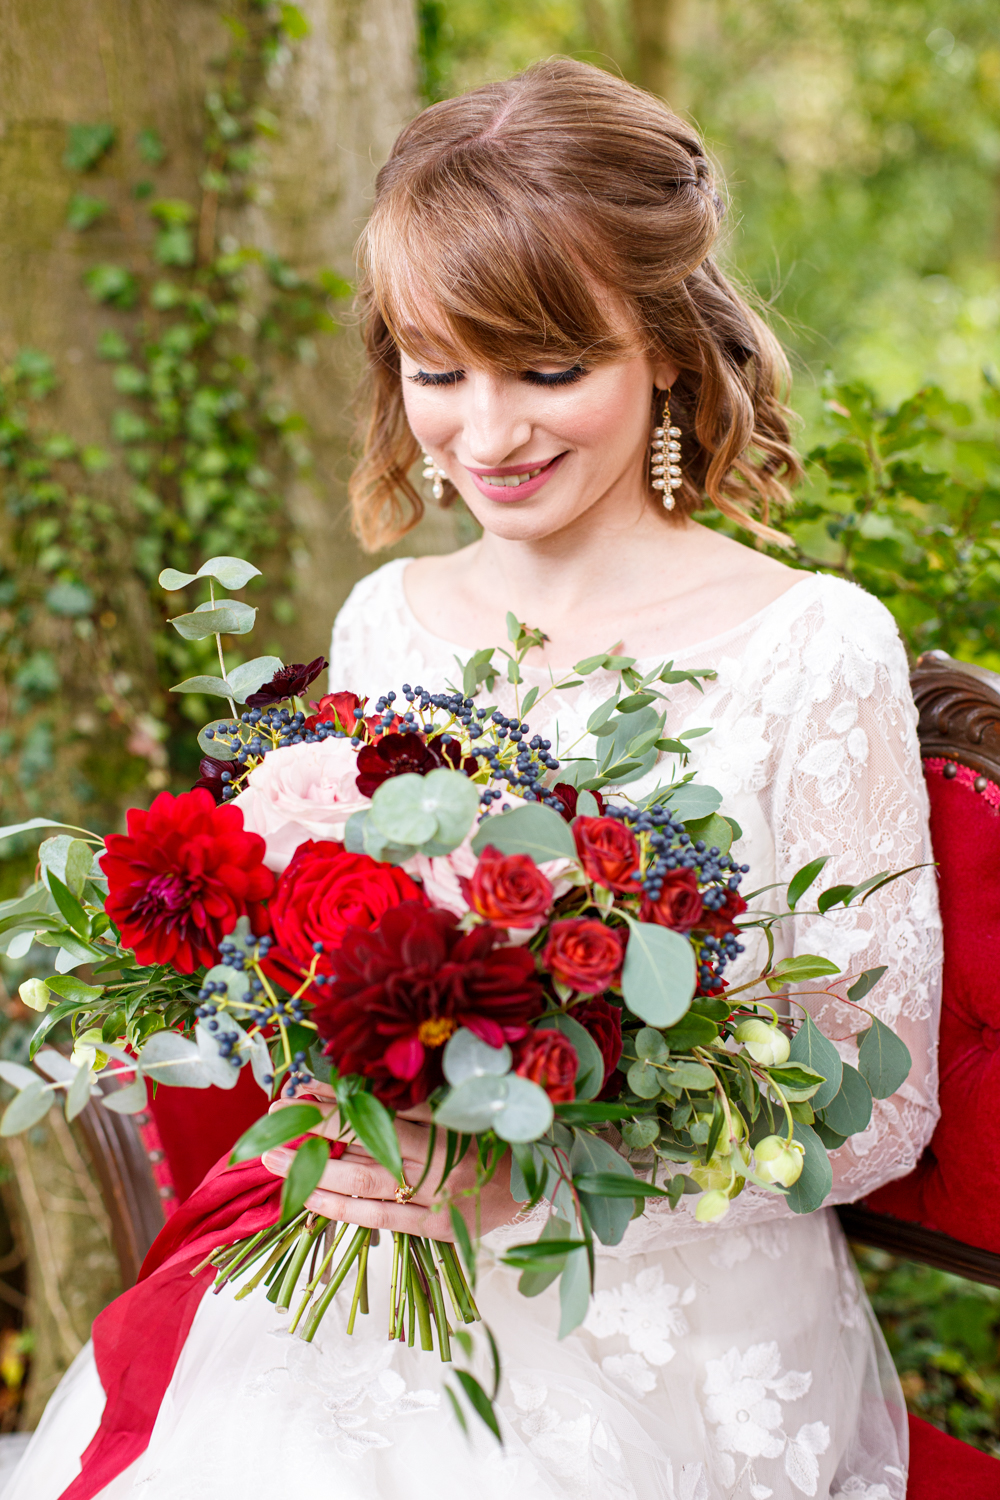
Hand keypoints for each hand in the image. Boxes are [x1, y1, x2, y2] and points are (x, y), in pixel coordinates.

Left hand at [261, 1082, 522, 1240]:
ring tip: (276, 1160)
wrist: (546, 1182)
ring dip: (316, 1170)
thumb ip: (417, 1102)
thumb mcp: (464, 1107)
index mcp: (449, 1119)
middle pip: (367, 1139)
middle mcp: (442, 1156)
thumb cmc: (499, 1136)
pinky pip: (382, 1218)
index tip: (299, 1090)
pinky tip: (309, 1197)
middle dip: (316, 1127)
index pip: (380, 1106)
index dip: (337, 1099)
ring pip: (366, 1182)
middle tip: (275, 1115)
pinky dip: (342, 1208)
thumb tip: (355, 1091)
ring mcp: (439, 1194)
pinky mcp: (440, 1227)